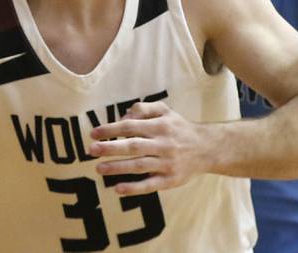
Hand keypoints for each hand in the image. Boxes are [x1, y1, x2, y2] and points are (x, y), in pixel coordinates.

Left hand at [88, 101, 207, 195]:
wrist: (207, 148)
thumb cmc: (179, 128)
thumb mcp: (165, 111)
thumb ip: (144, 109)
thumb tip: (123, 115)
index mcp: (160, 126)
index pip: (131, 126)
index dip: (111, 129)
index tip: (94, 133)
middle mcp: (163, 144)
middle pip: (133, 146)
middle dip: (110, 148)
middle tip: (91, 150)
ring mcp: (167, 164)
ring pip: (139, 166)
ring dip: (118, 168)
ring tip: (99, 168)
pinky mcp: (170, 180)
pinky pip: (150, 185)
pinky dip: (134, 188)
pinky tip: (117, 188)